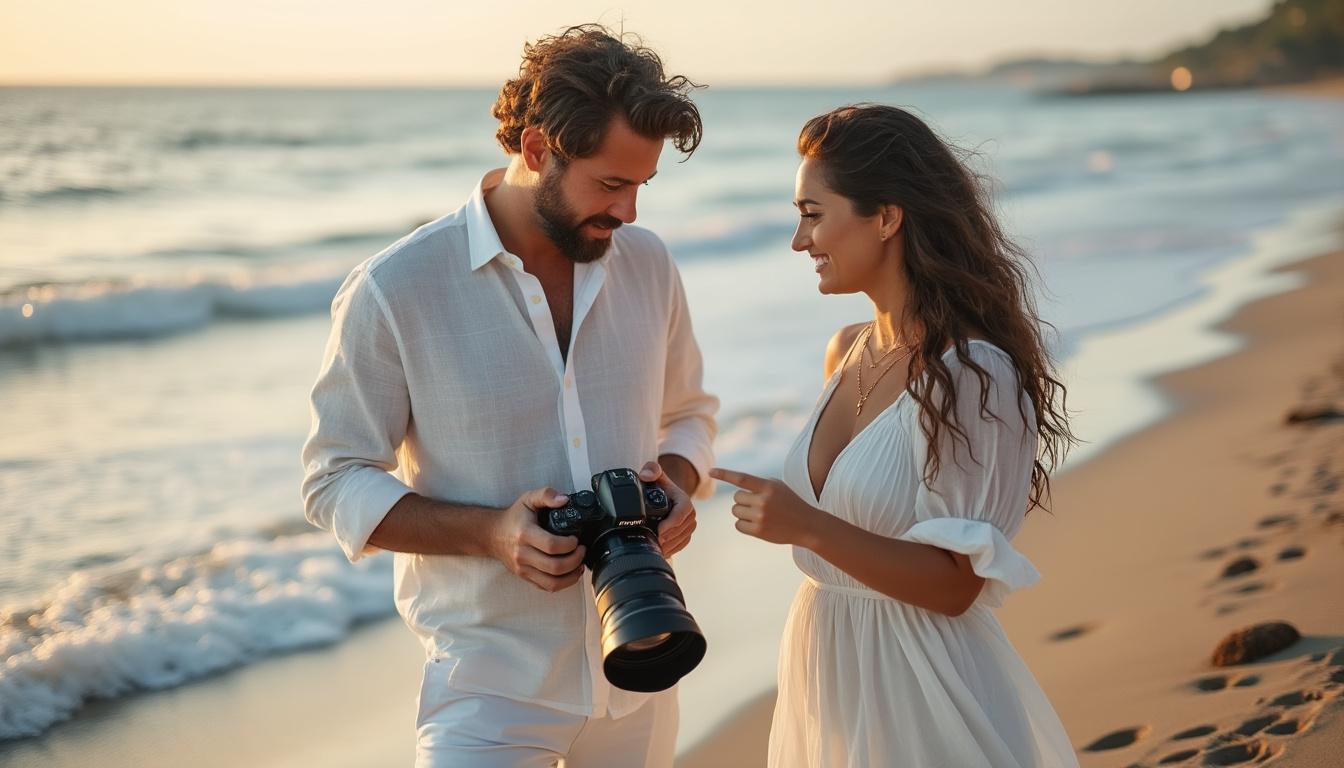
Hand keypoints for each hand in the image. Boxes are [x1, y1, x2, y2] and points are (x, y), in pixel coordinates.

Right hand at [492, 487, 586, 591]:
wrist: (493, 534)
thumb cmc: (514, 517)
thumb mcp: (528, 499)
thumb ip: (546, 495)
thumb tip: (564, 500)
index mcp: (525, 534)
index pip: (551, 545)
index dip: (569, 544)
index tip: (576, 540)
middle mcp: (523, 554)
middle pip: (555, 567)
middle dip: (575, 560)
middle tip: (582, 551)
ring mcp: (523, 568)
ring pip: (552, 582)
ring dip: (572, 576)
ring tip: (580, 564)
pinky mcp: (525, 577)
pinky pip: (546, 587)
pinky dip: (563, 583)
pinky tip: (570, 573)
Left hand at [639, 461, 695, 555]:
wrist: (666, 494)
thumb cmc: (660, 484)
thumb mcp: (655, 472)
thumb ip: (651, 469)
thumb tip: (646, 476)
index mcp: (684, 501)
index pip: (681, 513)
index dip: (671, 523)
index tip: (659, 530)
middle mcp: (690, 514)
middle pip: (682, 529)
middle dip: (669, 537)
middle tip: (654, 542)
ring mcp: (689, 525)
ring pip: (682, 538)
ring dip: (670, 545)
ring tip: (656, 549)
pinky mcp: (686, 534)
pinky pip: (682, 544)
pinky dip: (673, 549)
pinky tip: (662, 552)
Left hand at [708, 467, 822, 546]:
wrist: (807, 525)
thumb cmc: (790, 502)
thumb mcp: (778, 487)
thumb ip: (758, 484)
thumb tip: (735, 489)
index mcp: (768, 487)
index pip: (741, 478)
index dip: (725, 474)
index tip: (710, 471)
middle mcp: (763, 501)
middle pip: (736, 498)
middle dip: (743, 500)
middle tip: (757, 503)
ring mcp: (760, 517)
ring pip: (735, 511)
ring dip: (743, 512)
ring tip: (759, 514)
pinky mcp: (758, 531)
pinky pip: (738, 525)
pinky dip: (743, 524)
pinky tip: (757, 524)